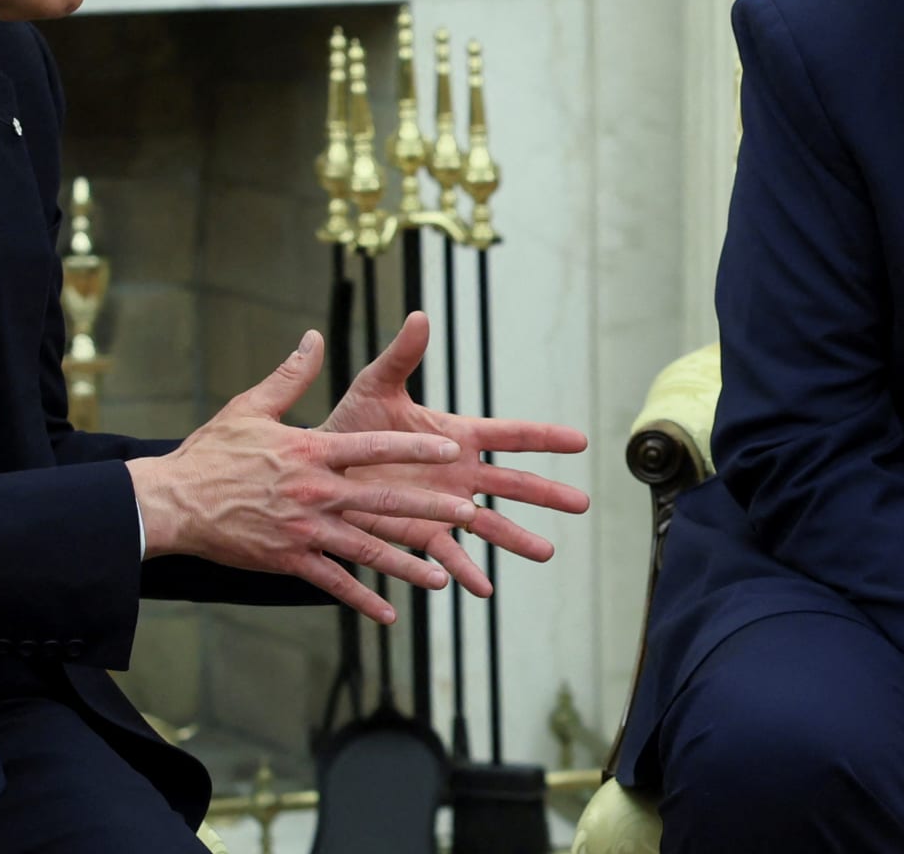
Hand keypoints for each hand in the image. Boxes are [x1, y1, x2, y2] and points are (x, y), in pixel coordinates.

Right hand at [127, 330, 483, 623]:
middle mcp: (314, 492)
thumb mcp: (251, 407)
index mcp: (310, 451)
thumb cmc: (212, 452)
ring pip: (366, 550)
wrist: (173, 502)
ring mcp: (304, 530)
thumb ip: (290, 376)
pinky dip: (363, 599)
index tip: (452, 448)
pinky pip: (334, 583)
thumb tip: (314, 338)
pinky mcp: (289, 560)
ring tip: (442, 576)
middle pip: (383, 500)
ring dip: (406, 563)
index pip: (373, 447)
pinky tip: (391, 613)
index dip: (414, 448)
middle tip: (469, 514)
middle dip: (429, 509)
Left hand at [321, 311, 589, 594]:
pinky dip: (465, 572)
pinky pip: (448, 555)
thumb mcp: (376, 387)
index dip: (544, 437)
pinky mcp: (420, 534)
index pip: (508, 435)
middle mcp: (458, 474)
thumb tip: (419, 315)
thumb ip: (401, 356)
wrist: (321, 467)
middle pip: (512, 483)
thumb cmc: (351, 423)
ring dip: (518, 539)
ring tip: (547, 552)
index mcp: (456, 436)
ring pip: (490, 525)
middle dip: (547, 493)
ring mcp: (443, 506)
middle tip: (582, 504)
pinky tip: (483, 589)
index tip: (579, 441)